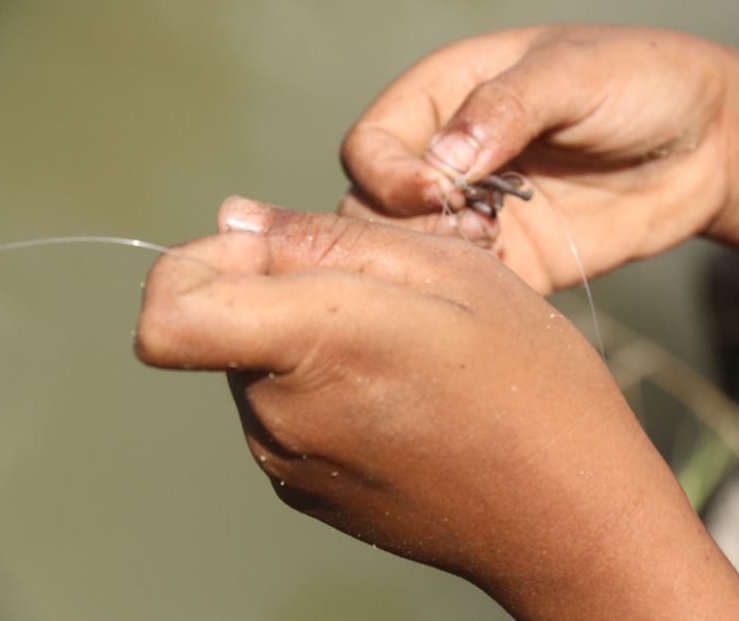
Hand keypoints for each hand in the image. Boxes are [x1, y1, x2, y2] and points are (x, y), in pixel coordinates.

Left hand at [135, 196, 738, 618]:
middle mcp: (282, 417)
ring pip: (258, 363)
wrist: (570, 517)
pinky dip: (326, 384)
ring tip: (410, 347)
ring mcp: (292, 464)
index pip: (168, 310)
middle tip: (389, 294)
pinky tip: (405, 393)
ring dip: (309, 337)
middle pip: (222, 323)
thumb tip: (234, 222)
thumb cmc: (533, 385)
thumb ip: (327, 238)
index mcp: (316, 348)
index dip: (201, 263)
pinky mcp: (310, 491)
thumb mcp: (452, 270)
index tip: (272, 252)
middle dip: (282, 289)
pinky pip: (286, 411)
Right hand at [340, 24, 738, 292]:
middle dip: (405, 230)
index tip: (438, 193)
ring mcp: (477, 215)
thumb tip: (444, 163)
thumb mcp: (573, 74)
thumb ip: (505, 108)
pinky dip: (471, 298)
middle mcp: (447, 160)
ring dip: (437, 266)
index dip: (388, 175)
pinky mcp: (513, 262)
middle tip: (471, 231)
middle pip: (374, 209)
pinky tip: (510, 284)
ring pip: (411, 258)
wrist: (708, 140)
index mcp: (444, 97)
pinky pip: (465, 291)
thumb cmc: (640, 81)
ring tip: (495, 250)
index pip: (371, 145)